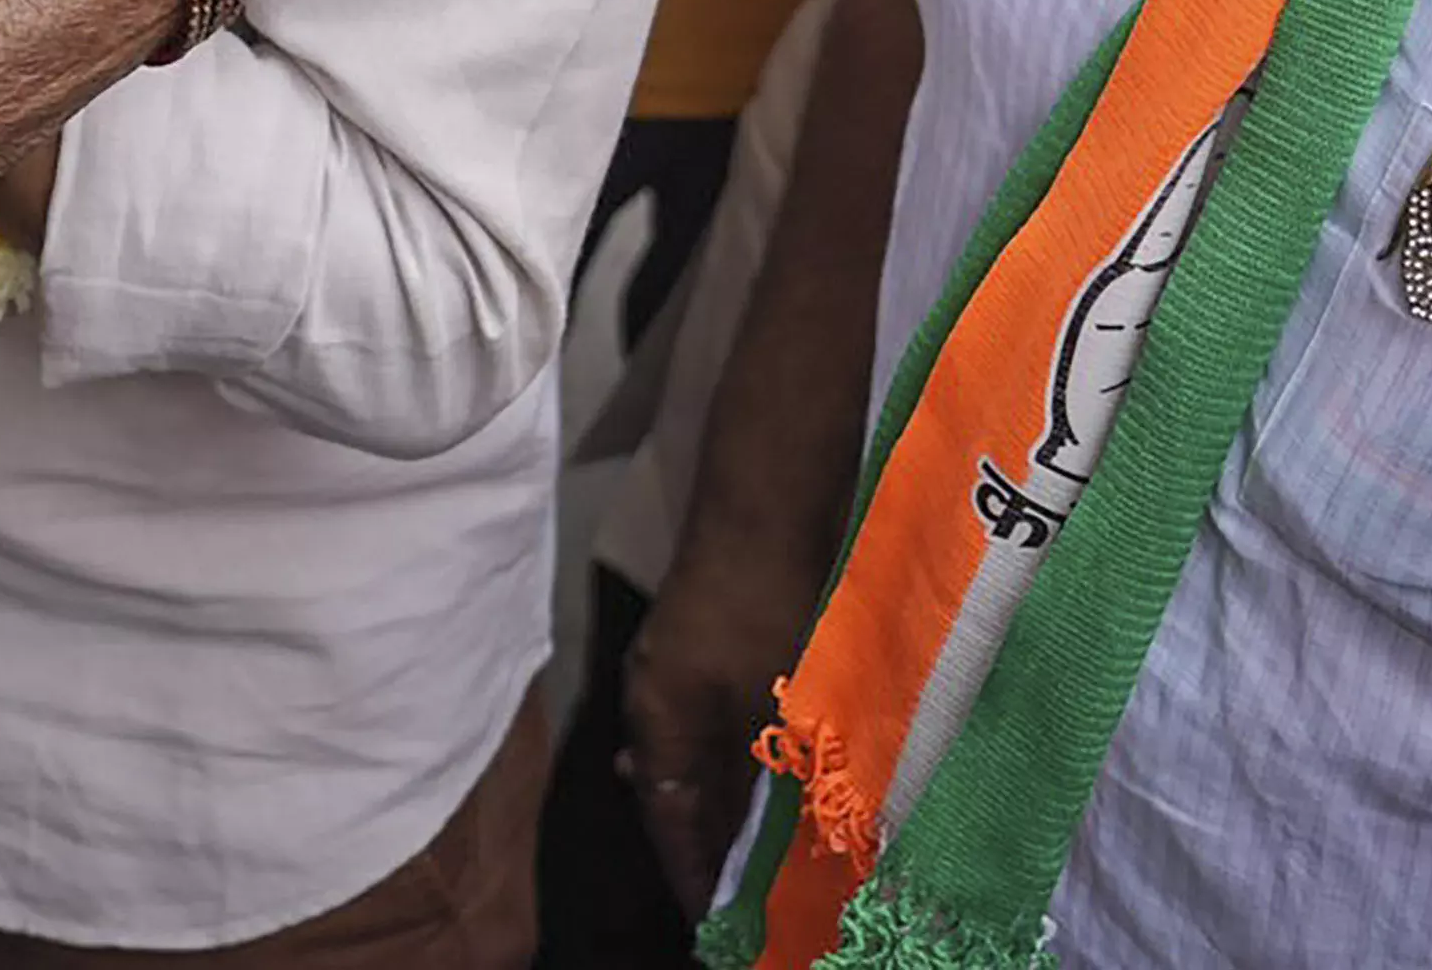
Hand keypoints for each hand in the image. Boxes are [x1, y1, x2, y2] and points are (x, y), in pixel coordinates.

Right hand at [619, 517, 826, 912]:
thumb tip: (777, 848)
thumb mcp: (775, 706)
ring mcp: (674, 668)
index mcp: (658, 724)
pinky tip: (768, 781)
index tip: (718, 929)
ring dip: (728, 806)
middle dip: (710, 850)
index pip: (667, 825)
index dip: (695, 880)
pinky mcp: (703, 644)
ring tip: (761, 860)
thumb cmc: (768, 609)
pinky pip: (713, 727)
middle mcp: (654, 701)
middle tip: (752, 903)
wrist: (766, 504)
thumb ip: (769, 779)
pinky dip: (739, 764)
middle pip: (674, 795)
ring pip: (696, 760)